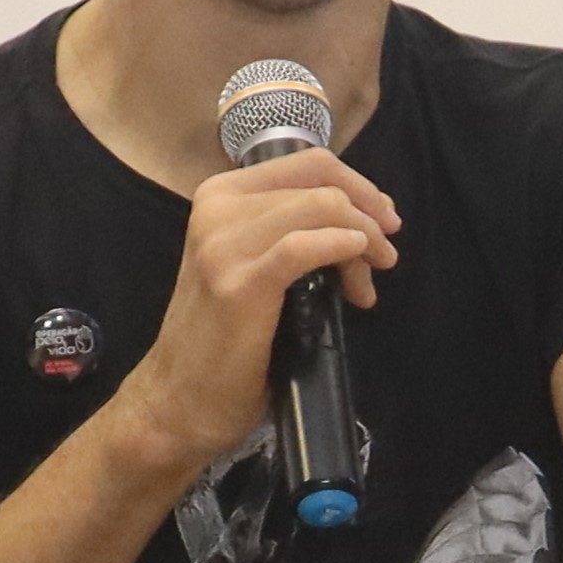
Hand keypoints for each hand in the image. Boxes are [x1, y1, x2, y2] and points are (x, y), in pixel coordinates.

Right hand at [113, 147, 400, 471]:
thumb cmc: (222, 340)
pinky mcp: (239, 283)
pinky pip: (306, 246)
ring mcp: (223, 243)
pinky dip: (344, 252)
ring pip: (322, 207)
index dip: (359, 187)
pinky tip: (357, 280)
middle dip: (368, 215)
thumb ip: (288, 231)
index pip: (308, 163)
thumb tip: (356, 220)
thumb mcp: (251, 265)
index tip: (383, 222)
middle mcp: (217, 207)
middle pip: (321, 181)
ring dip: (363, 240)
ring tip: (366, 286)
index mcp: (220, 195)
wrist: (178, 400)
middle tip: (384, 258)